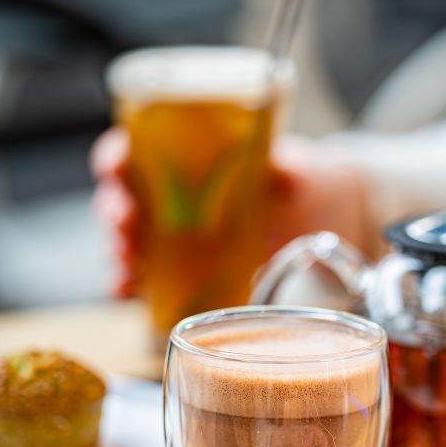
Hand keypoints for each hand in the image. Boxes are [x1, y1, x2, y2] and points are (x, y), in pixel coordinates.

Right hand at [90, 128, 371, 297]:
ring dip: (119, 255)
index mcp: (189, 161)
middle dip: (115, 213)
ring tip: (127, 265)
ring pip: (129, 245)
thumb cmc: (306, 183)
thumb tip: (283, 174)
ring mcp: (178, 241)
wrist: (330, 217)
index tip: (118, 166)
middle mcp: (173, 200)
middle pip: (123, 201)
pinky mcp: (188, 278)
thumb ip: (288, 170)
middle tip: (126, 223)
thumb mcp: (299, 171)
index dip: (117, 158)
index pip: (136, 152)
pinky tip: (127, 294)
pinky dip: (132, 289)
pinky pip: (149, 285)